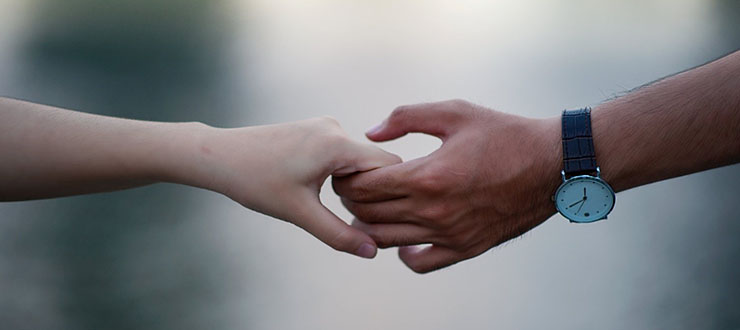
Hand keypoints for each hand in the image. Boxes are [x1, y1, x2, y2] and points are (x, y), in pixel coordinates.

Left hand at [182, 117, 400, 257]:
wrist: (219, 156)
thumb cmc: (255, 181)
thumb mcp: (299, 213)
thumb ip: (339, 234)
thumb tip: (371, 252)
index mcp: (337, 143)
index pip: (390, 166)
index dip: (388, 194)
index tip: (371, 216)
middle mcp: (336, 128)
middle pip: (376, 164)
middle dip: (369, 192)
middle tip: (348, 215)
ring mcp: (326, 127)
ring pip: (359, 161)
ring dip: (353, 184)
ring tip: (325, 201)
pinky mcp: (316, 130)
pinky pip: (344, 154)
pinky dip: (340, 174)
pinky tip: (317, 188)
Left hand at [332, 100, 561, 272]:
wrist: (551, 165)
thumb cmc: (503, 134)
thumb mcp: (455, 112)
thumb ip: (406, 117)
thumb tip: (371, 134)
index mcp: (427, 176)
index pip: (364, 187)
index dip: (347, 179)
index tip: (347, 170)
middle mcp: (434, 212)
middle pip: (368, 214)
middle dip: (351, 200)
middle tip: (351, 187)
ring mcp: (449, 235)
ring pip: (386, 241)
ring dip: (368, 225)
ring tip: (369, 208)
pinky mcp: (465, 248)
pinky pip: (420, 263)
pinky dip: (403, 254)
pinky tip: (403, 239)